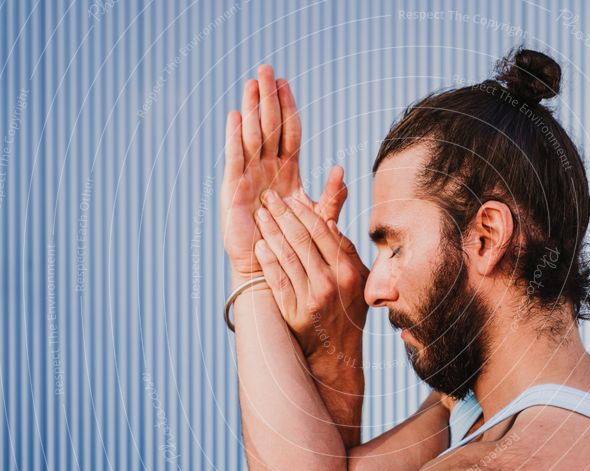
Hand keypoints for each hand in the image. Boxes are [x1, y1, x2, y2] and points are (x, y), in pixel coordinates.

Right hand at [220, 65, 346, 279]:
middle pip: (268, 126)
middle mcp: (266, 169)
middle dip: (267, 98)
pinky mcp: (234, 190)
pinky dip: (235, 137)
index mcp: (287, 171)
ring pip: (252, 136)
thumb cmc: (296, 244)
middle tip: (266, 69)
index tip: (285, 83)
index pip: (288, 132)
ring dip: (252, 109)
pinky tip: (236, 116)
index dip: (287, 108)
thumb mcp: (319, 218)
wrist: (273, 268)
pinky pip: (235, 158)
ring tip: (251, 83)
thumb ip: (332, 196)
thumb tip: (341, 170)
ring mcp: (249, 177)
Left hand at [253, 189, 368, 360]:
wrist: (336, 351)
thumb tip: (329, 223)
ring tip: (260, 216)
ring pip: (286, 257)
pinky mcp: (293, 312)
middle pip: (301, 240)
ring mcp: (311, 299)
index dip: (303, 211)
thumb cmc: (348, 308)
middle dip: (282, 215)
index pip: (322, 232)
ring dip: (270, 233)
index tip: (289, 198)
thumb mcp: (359, 279)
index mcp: (348, 271)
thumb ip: (347, 252)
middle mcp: (330, 284)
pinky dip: (267, 261)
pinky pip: (277, 281)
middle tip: (268, 198)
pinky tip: (259, 246)